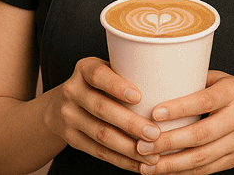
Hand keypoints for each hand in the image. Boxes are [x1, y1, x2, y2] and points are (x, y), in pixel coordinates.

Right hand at [43, 56, 161, 170]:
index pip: (99, 75)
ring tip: (152, 154)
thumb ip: (128, 71)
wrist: (60, 105)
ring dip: (129, 148)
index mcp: (84, 69)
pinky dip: (121, 160)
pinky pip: (99, 152)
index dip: (117, 86)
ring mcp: (69, 116)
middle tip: (155, 133)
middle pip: (102, 109)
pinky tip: (139, 164)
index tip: (139, 96)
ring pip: (101, 134)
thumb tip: (173, 79)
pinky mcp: (71, 139)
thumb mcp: (107, 69)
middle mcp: (72, 91)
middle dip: (130, 124)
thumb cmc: (100, 83)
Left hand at [135, 71, 233, 174]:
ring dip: (171, 164)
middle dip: (168, 142)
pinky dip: (182, 172)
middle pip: (200, 135)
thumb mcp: (222, 79)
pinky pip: (205, 170)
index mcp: (233, 92)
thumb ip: (196, 80)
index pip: (204, 101)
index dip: (179, 108)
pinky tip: (164, 170)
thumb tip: (159, 78)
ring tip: (147, 164)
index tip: (155, 113)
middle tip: (142, 144)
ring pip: (201, 158)